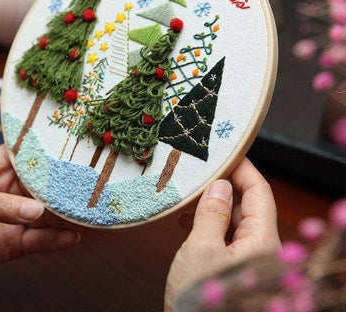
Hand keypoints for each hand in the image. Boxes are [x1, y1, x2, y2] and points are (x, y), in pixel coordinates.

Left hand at [0, 145, 79, 274]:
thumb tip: (36, 209)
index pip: (29, 157)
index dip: (51, 155)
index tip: (77, 155)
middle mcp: (10, 190)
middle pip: (43, 186)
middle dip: (64, 188)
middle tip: (90, 189)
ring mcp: (13, 217)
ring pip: (46, 214)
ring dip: (65, 215)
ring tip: (87, 213)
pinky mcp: (13, 243)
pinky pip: (39, 241)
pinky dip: (56, 240)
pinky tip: (72, 237)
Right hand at [165, 158, 280, 310]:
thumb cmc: (201, 302)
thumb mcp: (201, 250)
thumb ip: (212, 214)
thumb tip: (220, 185)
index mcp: (262, 241)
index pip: (259, 192)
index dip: (243, 169)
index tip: (225, 153)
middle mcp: (260, 248)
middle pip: (247, 204)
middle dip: (223, 185)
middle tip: (200, 171)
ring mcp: (246, 258)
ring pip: (233, 219)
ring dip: (212, 205)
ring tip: (189, 194)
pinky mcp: (231, 265)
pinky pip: (224, 235)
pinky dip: (207, 223)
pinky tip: (187, 220)